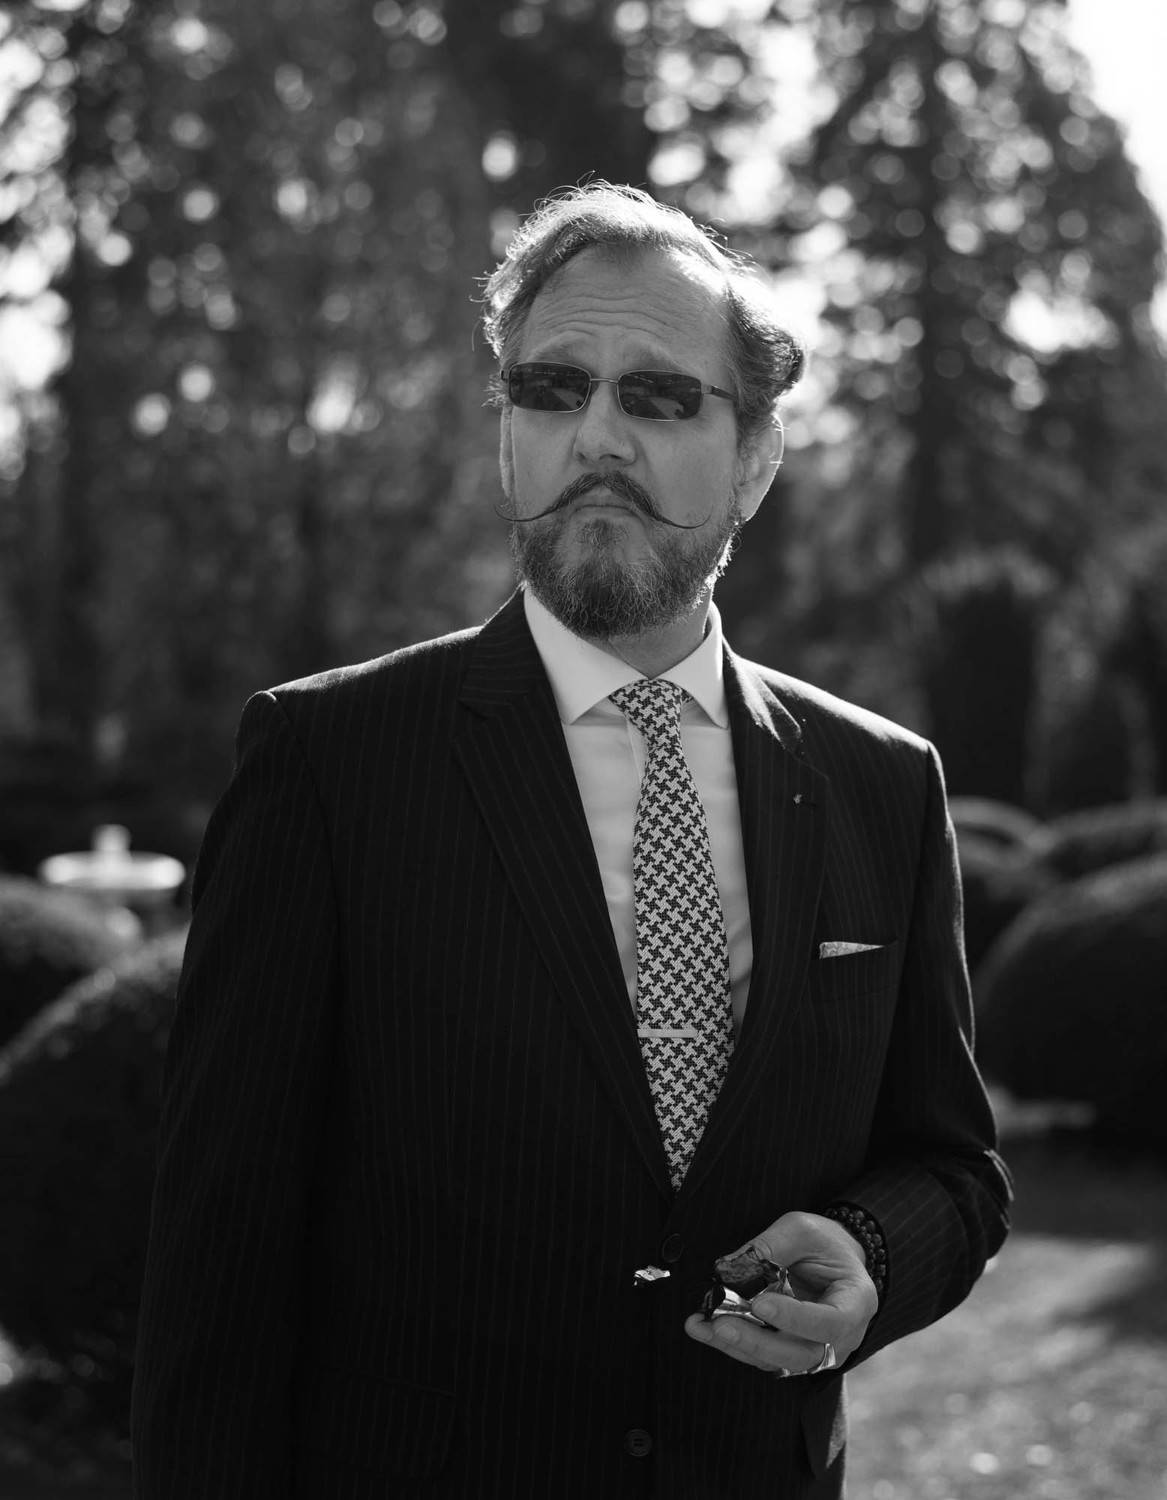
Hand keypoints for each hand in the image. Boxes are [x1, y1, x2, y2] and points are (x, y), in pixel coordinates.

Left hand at [683, 1211, 878, 1374]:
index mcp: (855, 1302)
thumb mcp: (802, 1230)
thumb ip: (771, 1246)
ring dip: (737, 1346)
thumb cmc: (824, 1241)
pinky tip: (703, 1327)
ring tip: (701, 1326)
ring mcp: (817, 1350)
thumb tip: (729, 1268)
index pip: (829, 1322)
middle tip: (721, 1325)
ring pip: (777, 1361)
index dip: (795, 1319)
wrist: (834, 1256)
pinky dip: (733, 1344)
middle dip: (757, 1342)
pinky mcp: (791, 1351)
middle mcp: (841, 1337)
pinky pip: (763, 1356)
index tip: (760, 1304)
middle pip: (801, 1354)